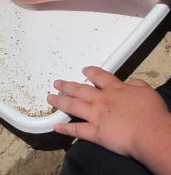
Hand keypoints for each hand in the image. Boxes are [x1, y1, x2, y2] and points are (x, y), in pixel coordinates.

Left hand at [47, 66, 170, 158]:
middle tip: (57, 83)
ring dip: (60, 102)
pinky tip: (56, 126)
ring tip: (50, 99)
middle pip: (79, 90)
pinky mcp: (94, 132)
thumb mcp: (146, 91)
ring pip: (73, 106)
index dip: (90, 72)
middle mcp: (101, 100)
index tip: (84, 70)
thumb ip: (136, 84)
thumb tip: (130, 83)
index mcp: (115, 89)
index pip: (99, 76)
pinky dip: (65, 128)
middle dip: (67, 85)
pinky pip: (76, 130)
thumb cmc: (152, 114)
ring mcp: (95, 116)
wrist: (150, 133)